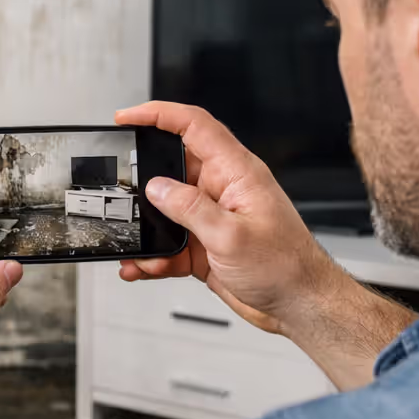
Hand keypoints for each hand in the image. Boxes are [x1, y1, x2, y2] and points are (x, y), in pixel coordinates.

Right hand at [115, 102, 336, 335]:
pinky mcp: (207, 244)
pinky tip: (145, 266)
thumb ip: (190, 209)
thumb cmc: (284, 266)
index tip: (128, 116)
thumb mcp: (231, 236)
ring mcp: (214, 217)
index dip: (159, 114)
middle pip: (173, 166)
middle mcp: (223, 189)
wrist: (299, 305)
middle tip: (119, 189)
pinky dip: (155, 255)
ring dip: (147, 228)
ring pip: (167, 210)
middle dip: (143, 178)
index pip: (194, 126)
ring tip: (133, 243)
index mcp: (237, 172)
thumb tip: (156, 188)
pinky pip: (171, 242)